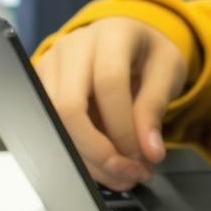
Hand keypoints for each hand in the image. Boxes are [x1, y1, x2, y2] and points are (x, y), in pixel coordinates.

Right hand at [35, 17, 187, 189]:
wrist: (134, 39)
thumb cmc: (151, 53)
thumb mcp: (167, 72)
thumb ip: (155, 108)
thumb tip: (149, 152)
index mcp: (110, 35)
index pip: (108, 84)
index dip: (124, 128)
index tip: (144, 157)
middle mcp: (73, 47)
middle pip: (68, 106)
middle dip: (98, 150)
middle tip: (129, 173)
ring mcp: (52, 65)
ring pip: (54, 122)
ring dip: (88, 158)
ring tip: (122, 175)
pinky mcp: (43, 86)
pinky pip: (53, 126)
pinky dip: (79, 152)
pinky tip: (105, 165)